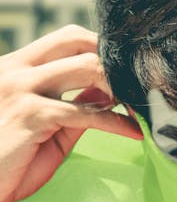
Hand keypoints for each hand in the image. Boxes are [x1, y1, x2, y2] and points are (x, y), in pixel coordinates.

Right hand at [0, 24, 142, 201]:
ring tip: (139, 106)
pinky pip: (85, 112)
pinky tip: (133, 132)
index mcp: (15, 66)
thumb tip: (103, 92)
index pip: (66, 39)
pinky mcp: (30, 115)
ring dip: (120, 86)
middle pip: (76, 39)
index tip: (125, 73)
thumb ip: (71, 105)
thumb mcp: (43, 127)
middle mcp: (16, 69)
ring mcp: (21, 89)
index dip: (100, 51)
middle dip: (112, 59)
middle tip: (136, 84)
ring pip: (86, 67)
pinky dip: (116, 122)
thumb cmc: (5, 163)